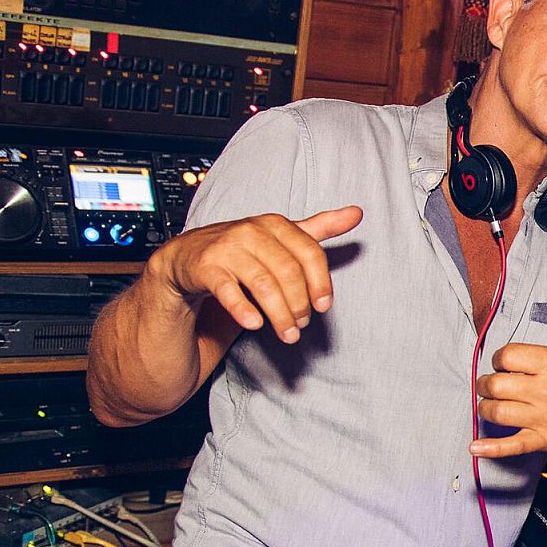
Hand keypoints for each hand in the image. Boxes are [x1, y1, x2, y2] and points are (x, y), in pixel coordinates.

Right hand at [149, 206, 362, 341]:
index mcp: (276, 224)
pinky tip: (254, 324)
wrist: (188, 257)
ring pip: (263, 284)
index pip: (310, 253)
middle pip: (288, 272)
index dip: (321, 283)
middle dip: (299, 304)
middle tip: (301, 327)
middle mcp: (251, 231)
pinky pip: (227, 290)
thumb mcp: (283, 237)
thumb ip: (320, 228)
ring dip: (279, 314)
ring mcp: (227, 248)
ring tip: (287, 335)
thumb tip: (358, 212)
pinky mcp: (205, 267)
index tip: (324, 307)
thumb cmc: (245, 250)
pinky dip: (243, 309)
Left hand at [471, 274, 546, 459]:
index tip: (506, 364)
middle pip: (496, 384)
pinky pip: (510, 446)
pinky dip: (490, 448)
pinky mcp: (542, 440)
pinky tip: (475, 447)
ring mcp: (544, 418)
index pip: (506, 356)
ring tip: (492, 403)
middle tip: (493, 384)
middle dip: (488, 384)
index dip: (500, 359)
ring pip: (496, 412)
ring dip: (486, 407)